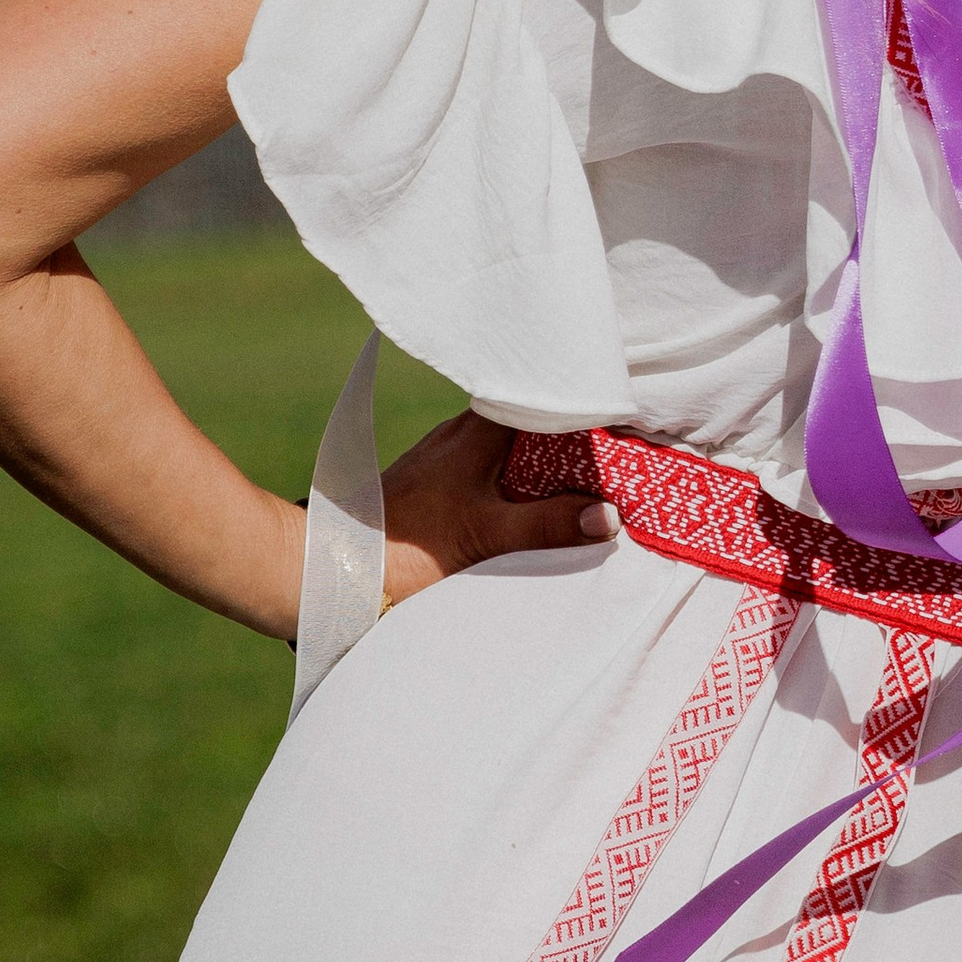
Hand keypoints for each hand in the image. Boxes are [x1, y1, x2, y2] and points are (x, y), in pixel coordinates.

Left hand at [378, 410, 614, 606]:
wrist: (337, 564)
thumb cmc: (406, 545)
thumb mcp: (486, 537)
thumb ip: (547, 524)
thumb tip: (609, 516)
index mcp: (479, 429)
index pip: (543, 397)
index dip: (584, 405)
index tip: (624, 419)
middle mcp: (463, 430)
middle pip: (532, 418)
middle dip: (573, 434)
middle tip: (618, 451)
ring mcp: (448, 452)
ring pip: (512, 441)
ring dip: (545, 456)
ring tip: (588, 475)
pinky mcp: (437, 477)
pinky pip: (492, 462)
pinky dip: (519, 474)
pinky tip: (534, 497)